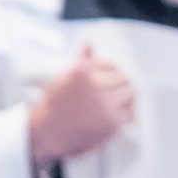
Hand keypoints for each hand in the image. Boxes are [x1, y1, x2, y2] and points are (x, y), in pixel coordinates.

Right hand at [29, 46, 134, 165]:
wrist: (47, 133)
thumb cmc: (53, 105)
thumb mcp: (61, 78)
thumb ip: (80, 61)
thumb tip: (89, 44)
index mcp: (82, 70)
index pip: (111, 65)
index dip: (111, 73)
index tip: (107, 81)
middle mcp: (95, 85)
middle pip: (124, 79)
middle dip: (119, 86)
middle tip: (113, 94)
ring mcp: (105, 104)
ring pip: (130, 95)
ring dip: (125, 99)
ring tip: (115, 104)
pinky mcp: (112, 122)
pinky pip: (129, 113)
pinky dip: (125, 115)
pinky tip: (115, 116)